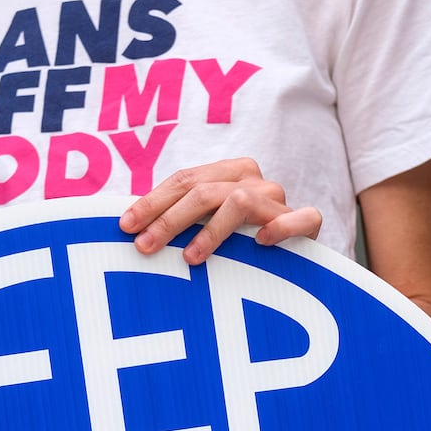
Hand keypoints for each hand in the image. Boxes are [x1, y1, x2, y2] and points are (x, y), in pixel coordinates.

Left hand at [118, 158, 322, 264]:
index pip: (184, 181)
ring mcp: (279, 200)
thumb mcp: (200, 225)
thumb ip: (174, 220)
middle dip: (169, 219)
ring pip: (240, 202)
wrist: (287, 255)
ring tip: (189, 257)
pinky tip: (261, 242)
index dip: (152, 202)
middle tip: (144, 247)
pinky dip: (281, 227)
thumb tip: (124, 229)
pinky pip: (302, 218)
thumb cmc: (231, 242)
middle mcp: (253, 181)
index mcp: (227, 173)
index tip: (125, 226)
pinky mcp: (306, 224)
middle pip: (204, 192)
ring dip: (210, 231)